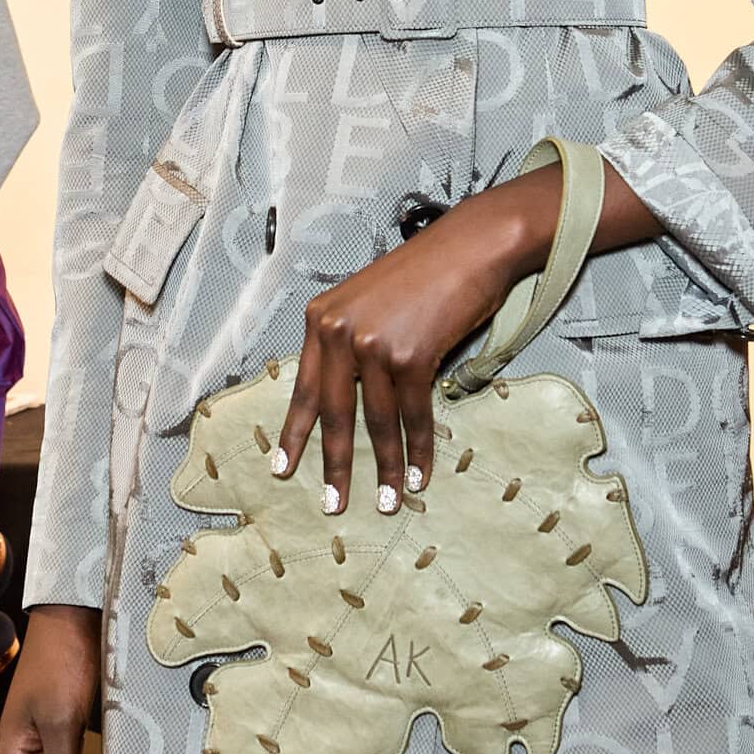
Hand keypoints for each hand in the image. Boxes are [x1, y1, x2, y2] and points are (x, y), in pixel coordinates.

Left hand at [272, 159, 661, 517]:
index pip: (303, 386)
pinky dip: (418, 449)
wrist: (471, 246)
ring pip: (376, 422)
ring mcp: (373, 343)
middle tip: (332, 506)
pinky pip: (412, 416)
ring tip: (388, 501)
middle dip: (334, 465)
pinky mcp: (411, 355)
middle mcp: (339, 331)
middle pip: (334, 413)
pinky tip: (420, 475)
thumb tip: (344, 399)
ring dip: (385, 467)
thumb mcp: (369, 303)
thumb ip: (351, 344)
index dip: (294, 432)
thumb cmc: (426, 275)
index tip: (282, 469)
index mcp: (322, 318)